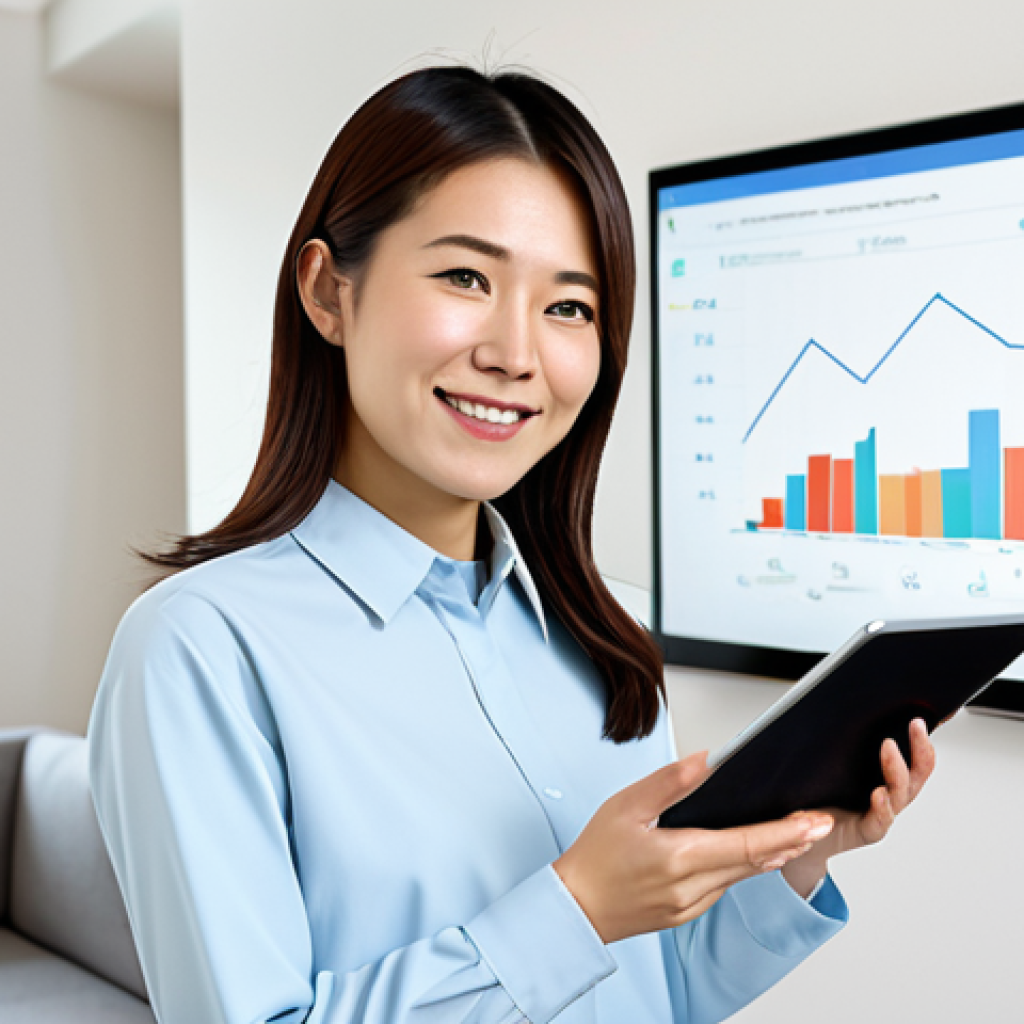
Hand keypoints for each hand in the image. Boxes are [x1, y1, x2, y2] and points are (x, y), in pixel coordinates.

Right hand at [553, 752, 833, 944]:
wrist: (575, 906)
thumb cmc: (596, 854)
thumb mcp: (626, 805)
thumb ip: (669, 782)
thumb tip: (707, 760)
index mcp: (679, 857)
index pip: (748, 844)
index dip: (786, 832)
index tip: (814, 821)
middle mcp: (692, 887)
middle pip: (755, 861)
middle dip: (790, 840)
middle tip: (819, 821)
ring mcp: (692, 905)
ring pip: (741, 875)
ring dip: (769, 853)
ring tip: (794, 832)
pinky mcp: (687, 913)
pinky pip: (723, 886)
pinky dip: (742, 866)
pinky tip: (748, 852)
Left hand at [781, 717, 936, 897]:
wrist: (805, 835)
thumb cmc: (821, 796)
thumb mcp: (834, 762)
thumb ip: (846, 741)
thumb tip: (848, 704)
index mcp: (887, 776)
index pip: (914, 756)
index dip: (923, 739)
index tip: (923, 717)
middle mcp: (890, 794)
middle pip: (916, 773)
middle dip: (920, 748)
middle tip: (915, 725)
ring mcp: (881, 813)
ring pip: (900, 793)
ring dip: (896, 770)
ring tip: (889, 748)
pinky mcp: (867, 831)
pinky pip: (880, 820)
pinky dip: (882, 807)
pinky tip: (879, 794)